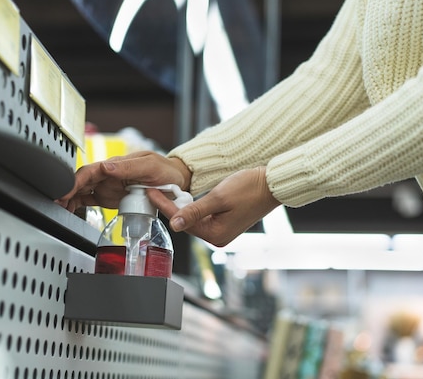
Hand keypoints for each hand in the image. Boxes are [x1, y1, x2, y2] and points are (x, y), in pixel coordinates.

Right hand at [57, 150, 191, 211]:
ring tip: (60, 209)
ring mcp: (107, 186)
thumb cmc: (165, 170)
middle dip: (67, 191)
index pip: (89, 171)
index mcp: (116, 165)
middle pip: (81, 181)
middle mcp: (108, 174)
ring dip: (70, 198)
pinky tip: (69, 210)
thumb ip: (128, 167)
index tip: (66, 190)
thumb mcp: (150, 167)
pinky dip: (77, 204)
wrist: (176, 181)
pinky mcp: (109, 196)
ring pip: (82, 190)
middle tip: (57, 202)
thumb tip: (105, 167)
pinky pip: (89, 199)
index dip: (75, 180)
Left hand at [147, 167, 280, 246]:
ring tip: (164, 193)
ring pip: (194, 219)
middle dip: (171, 206)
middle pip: (187, 222)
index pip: (183, 220)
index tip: (151, 192)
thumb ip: (195, 211)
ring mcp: (222, 231)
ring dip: (181, 206)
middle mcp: (218, 237)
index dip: (165, 205)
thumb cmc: (249, 189)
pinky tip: (183, 198)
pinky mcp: (225, 223)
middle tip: (154, 190)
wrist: (272, 185)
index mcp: (216, 234)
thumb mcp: (218, 198)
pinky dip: (193, 207)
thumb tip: (174, 224)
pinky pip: (204, 217)